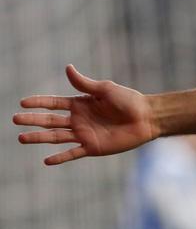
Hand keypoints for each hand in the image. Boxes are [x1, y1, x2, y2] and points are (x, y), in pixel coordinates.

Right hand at [13, 65, 157, 164]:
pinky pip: (72, 153)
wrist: (147, 117)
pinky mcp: (92, 147)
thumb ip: (84, 83)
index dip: (38, 103)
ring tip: (21, 138)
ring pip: (56, 137)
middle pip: (50, 120)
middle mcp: (79, 120)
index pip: (54, 103)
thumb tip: (67, 67)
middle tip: (15, 119)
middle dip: (33, 120)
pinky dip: (60, 158)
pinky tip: (46, 161)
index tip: (22, 103)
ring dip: (39, 138)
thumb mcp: (105, 89)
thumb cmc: (129, 100)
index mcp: (80, 104)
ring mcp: (84, 134)